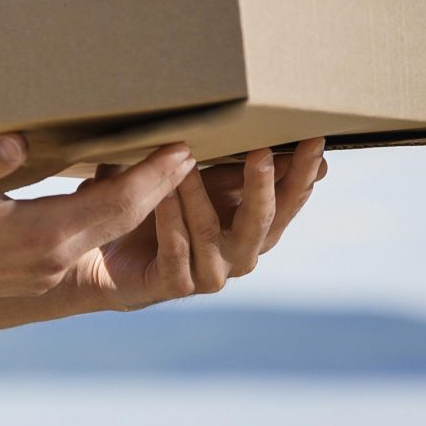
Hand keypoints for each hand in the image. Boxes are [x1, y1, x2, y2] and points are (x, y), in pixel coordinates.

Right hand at [0, 134, 195, 305]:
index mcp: (41, 234)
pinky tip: (114, 194)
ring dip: (141, 204)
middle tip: (189, 154)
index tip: (181, 150)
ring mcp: (50, 269)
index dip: (153, 177)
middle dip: (162, 188)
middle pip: (124, 219)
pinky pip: (91, 241)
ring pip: (110, 233)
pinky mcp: (41, 272)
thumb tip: (21, 139)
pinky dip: (112, 216)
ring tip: (164, 172)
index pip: (115, 203)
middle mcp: (55, 257)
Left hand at [72, 137, 328, 312]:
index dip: (303, 174)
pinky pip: (175, 249)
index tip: (314, 140)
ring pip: (212, 232)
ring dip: (200, 195)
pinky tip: (164, 195)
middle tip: (263, 153)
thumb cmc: (165, 211)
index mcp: (254, 229)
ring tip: (189, 160)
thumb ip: (233, 169)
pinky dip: (170, 220)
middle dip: (266, 187)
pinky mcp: (176, 284)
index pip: (288, 201)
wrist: (112, 256)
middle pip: (263, 222)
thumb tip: (275, 144)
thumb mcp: (202, 183)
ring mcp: (210, 273)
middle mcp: (240, 255)